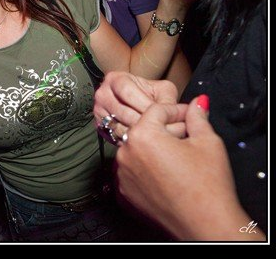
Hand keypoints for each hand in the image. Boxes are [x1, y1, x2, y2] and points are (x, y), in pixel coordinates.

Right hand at [93, 71, 184, 137]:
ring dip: (141, 136)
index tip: (162, 116)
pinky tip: (147, 143)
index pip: (127, 92)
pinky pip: (118, 138)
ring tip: (161, 140)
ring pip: (120, 128)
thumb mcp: (161, 90)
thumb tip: (176, 114)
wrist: (135, 103)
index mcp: (115, 79)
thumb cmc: (150, 95)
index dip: (145, 105)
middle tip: (167, 133)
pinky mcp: (100, 127)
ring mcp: (99, 111)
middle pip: (124, 112)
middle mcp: (102, 94)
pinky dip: (133, 142)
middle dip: (146, 124)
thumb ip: (168, 99)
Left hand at [115, 95, 259, 239]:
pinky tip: (164, 177)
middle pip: (143, 131)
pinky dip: (144, 172)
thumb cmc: (207, 184)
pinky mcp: (123, 194)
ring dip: (151, 151)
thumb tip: (198, 102)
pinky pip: (131, 174)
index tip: (188, 116)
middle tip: (184, 138)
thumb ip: (197, 117)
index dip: (176, 111)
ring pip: (135, 152)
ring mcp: (121, 175)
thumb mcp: (207, 142)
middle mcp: (124, 153)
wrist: (205, 224)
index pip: (156, 111)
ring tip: (175, 160)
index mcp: (142, 135)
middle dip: (162, 131)